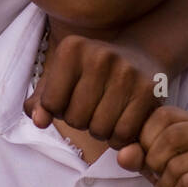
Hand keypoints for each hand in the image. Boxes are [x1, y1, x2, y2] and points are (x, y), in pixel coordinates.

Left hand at [25, 35, 164, 147]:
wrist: (140, 57)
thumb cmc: (90, 72)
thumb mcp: (61, 77)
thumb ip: (41, 100)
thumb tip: (39, 121)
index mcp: (72, 48)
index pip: (51, 103)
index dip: (58, 110)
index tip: (70, 99)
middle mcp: (100, 56)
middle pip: (75, 119)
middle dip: (79, 121)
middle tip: (90, 108)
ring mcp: (126, 72)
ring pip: (99, 130)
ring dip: (99, 131)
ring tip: (104, 115)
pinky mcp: (149, 91)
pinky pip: (123, 134)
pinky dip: (119, 138)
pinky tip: (120, 123)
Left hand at [117, 106, 187, 186]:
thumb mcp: (161, 169)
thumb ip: (140, 157)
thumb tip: (122, 153)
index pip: (162, 115)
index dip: (146, 140)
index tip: (151, 162)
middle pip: (169, 137)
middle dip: (155, 164)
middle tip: (163, 181)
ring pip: (177, 162)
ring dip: (167, 185)